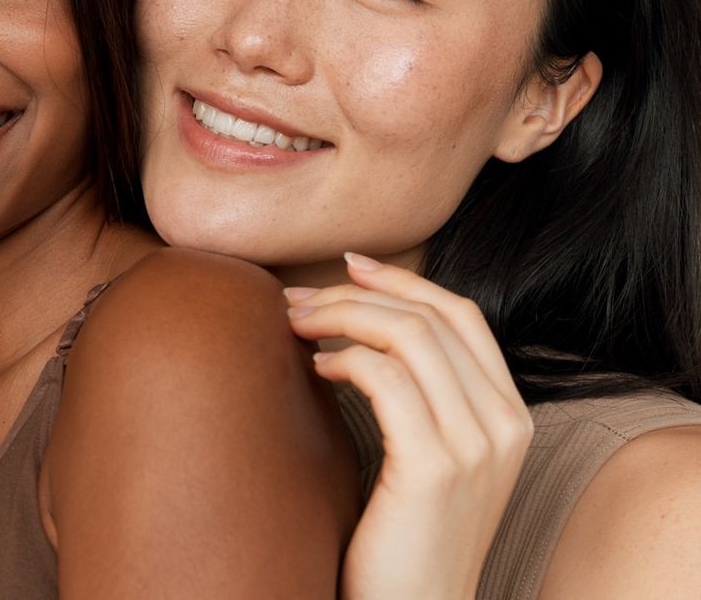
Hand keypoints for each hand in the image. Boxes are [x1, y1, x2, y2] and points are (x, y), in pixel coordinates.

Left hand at [285, 253, 531, 599]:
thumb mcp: (425, 457)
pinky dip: (343, 359)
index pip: (464, 316)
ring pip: (409, 337)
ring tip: (294, 325)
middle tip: (297, 298)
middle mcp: (504, 425)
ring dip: (340, 317)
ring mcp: (476, 446)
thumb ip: (417, 399)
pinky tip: (315, 369)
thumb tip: (357, 328)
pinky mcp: (436, 468)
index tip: (348, 265)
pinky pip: (385, 379)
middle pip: (434, 317)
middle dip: (357, 294)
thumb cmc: (401, 537)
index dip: (404, 281)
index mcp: (509, 416)